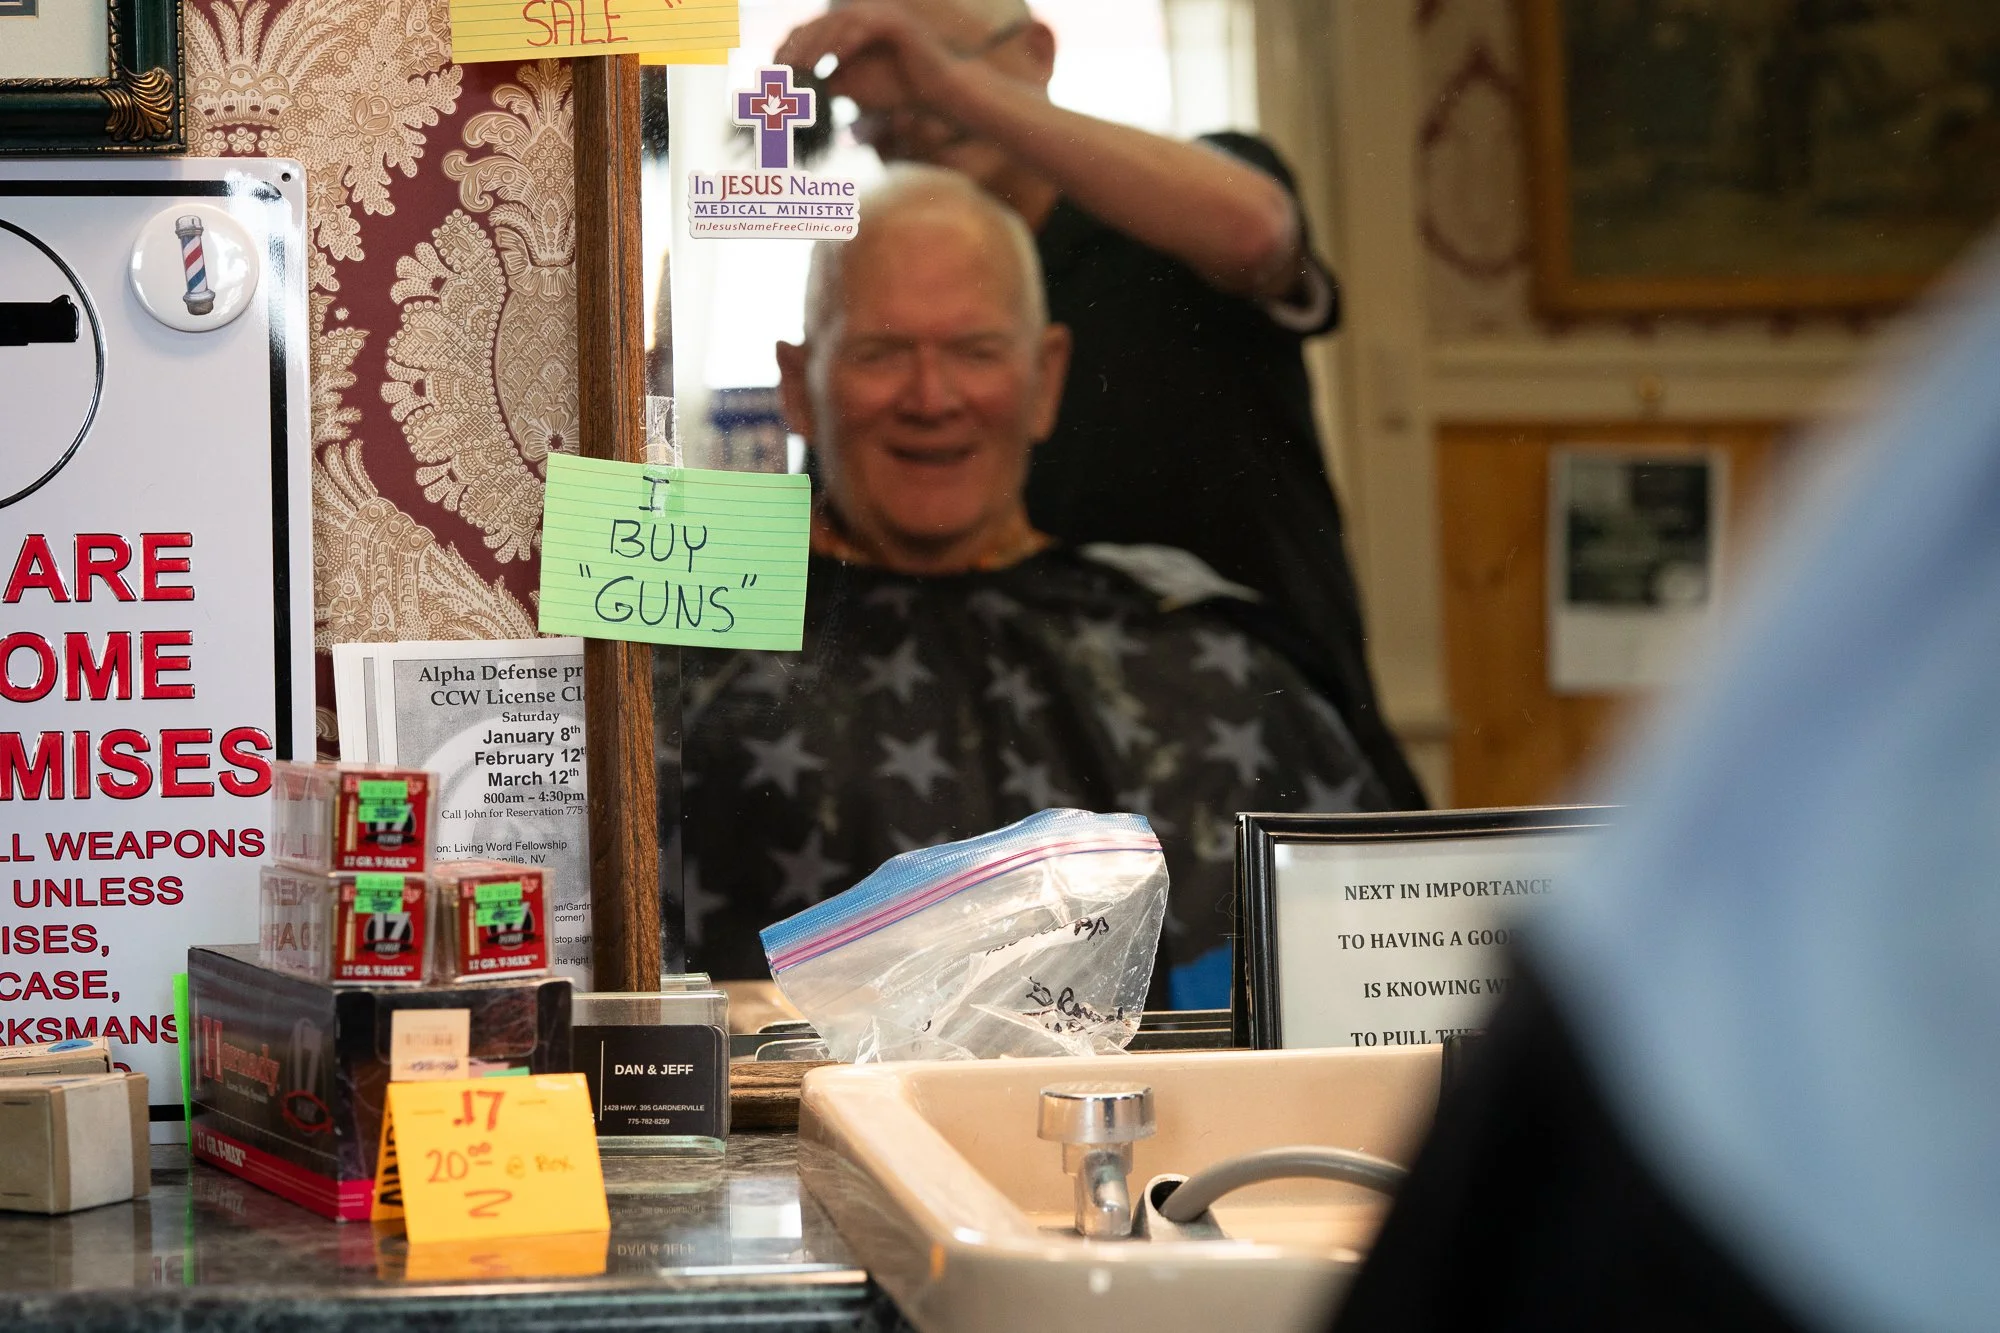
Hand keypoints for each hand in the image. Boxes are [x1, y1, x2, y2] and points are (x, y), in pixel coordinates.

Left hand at [774, 3, 972, 119]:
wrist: (936, 95)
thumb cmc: (896, 92)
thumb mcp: (850, 87)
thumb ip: (824, 82)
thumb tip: (792, 91)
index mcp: (848, 26)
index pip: (810, 30)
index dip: (788, 49)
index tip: (773, 71)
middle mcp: (862, 14)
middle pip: (819, 24)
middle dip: (798, 48)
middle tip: (782, 70)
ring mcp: (879, 14)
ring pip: (838, 25)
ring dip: (817, 47)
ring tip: (802, 68)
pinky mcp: (895, 23)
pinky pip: (864, 29)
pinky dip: (846, 44)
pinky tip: (832, 63)